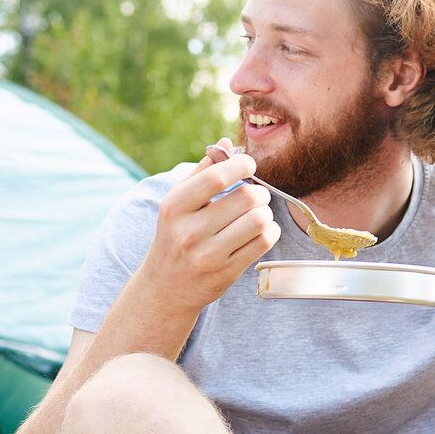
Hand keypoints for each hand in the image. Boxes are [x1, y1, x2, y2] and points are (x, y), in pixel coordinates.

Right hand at [138, 142, 279, 312]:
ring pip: (259, 220)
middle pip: (245, 198)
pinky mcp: (226, 272)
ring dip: (266, 212)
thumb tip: (225, 144)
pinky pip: (263, 243)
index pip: (215, 177)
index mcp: (174, 207)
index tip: (249, 165)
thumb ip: (201, 172)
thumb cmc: (174, 237)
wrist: (164, 289)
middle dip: (259, 192)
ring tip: (258, 213)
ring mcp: (208, 255)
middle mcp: (189, 231)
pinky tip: (262, 230)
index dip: (240, 165)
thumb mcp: (177, 204)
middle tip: (256, 195)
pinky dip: (270, 231)